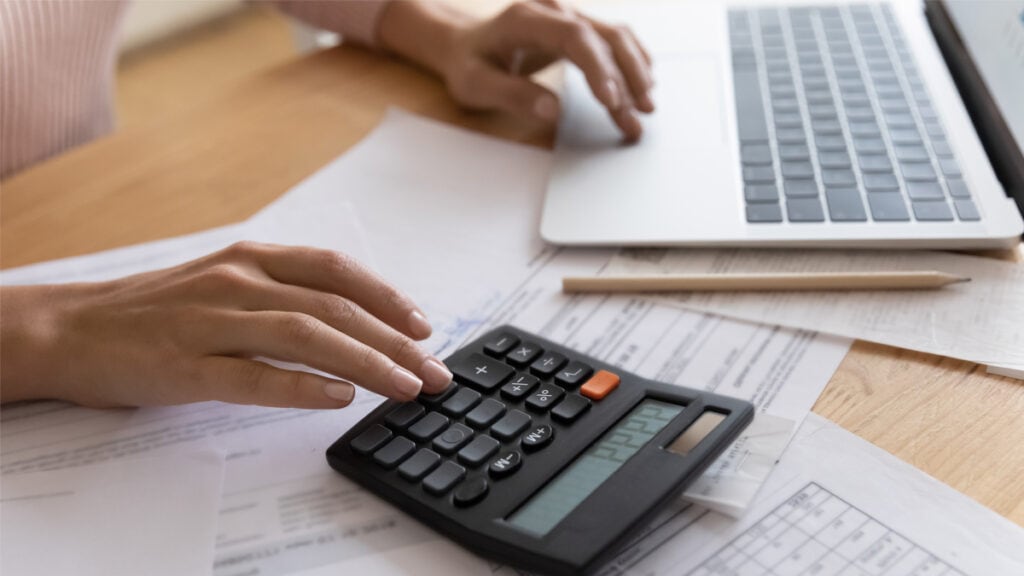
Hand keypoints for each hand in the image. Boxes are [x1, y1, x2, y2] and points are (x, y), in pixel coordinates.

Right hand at [0, 242, 452, 408]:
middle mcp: (238, 283)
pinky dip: (302, 387)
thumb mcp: (225, 282)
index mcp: (251, 258)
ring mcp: (211, 323)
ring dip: (367, 363)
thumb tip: (353, 319)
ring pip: (306, 337)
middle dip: (395, 342)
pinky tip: (340, 398)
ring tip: (405, 387)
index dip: (387, 295)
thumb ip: (282, 292)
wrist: (71, 329)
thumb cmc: (157, 310)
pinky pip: (254, 377)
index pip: (336, 270)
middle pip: (334, 308)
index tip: (424, 325)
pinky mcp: (187, 366)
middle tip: (435, 372)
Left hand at [380, 0, 653, 140]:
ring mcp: (568, 16)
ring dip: (635, 72)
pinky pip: (612, 40)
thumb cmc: (467, 66)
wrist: (463, 45)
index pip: (575, 37)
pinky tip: (642, 87)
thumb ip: (511, 94)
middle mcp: (553, 10)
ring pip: (615, 37)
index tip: (612, 102)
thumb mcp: (475, 85)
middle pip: (604, 35)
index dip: (598, 68)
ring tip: (646, 109)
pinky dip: (631, 63)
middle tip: (638, 117)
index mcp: (525, 19)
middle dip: (626, 77)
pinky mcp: (576, 28)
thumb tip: (552, 109)